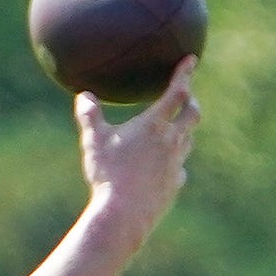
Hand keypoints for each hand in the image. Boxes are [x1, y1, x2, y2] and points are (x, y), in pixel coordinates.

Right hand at [78, 57, 197, 237]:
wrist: (124, 216)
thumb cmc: (108, 175)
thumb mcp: (93, 141)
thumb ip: (89, 116)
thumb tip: (83, 96)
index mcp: (155, 125)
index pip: (177, 92)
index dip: (185, 74)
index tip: (192, 60)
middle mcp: (172, 142)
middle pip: (192, 115)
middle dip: (191, 102)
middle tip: (187, 97)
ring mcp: (176, 165)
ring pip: (188, 141)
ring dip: (184, 131)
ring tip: (175, 129)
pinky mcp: (174, 185)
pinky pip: (179, 168)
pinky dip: (174, 161)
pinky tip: (166, 166)